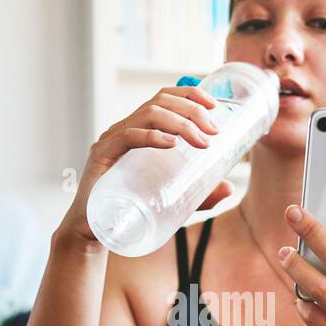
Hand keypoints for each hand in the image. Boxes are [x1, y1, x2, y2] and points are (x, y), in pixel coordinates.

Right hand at [56, 85, 234, 246]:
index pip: (164, 98)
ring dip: (180, 123)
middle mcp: (125, 128)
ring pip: (148, 114)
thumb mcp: (173, 198)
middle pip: (160, 101)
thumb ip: (200, 194)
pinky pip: (127, 137)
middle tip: (214, 131)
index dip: (190, 94)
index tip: (214, 106)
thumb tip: (230, 188)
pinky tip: (171, 143)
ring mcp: (111, 140)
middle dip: (192, 110)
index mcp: (140, 130)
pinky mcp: (101, 156)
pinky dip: (152, 136)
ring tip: (202, 141)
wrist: (96, 232)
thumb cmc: (132, 210)